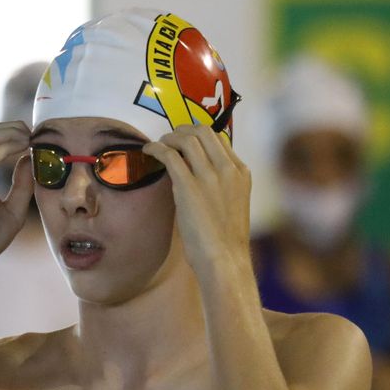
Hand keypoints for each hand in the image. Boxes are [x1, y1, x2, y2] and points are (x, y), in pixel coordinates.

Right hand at [0, 121, 34, 279]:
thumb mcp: (13, 209)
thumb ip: (21, 184)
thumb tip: (29, 160)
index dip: (12, 133)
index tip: (35, 140)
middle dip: (14, 127)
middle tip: (37, 134)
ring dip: (13, 133)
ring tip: (34, 139)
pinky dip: (10, 146)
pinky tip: (26, 148)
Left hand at [141, 125, 252, 277]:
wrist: (225, 259)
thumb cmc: (225, 240)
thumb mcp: (232, 203)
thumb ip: (220, 184)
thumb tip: (194, 174)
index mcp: (240, 172)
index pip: (219, 139)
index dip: (198, 135)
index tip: (185, 141)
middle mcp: (227, 169)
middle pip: (203, 132)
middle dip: (182, 131)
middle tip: (169, 139)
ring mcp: (209, 176)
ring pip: (186, 139)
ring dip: (168, 138)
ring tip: (158, 145)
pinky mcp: (189, 186)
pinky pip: (170, 155)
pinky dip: (156, 148)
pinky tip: (148, 151)